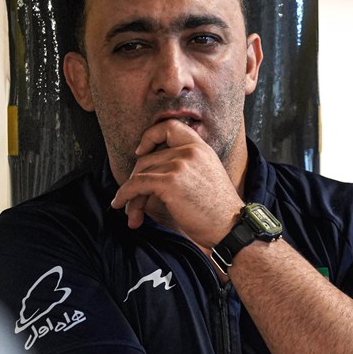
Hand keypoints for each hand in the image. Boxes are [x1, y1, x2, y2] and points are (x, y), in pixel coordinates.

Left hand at [110, 120, 242, 246]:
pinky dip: (125, 195)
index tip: (141, 152)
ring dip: (132, 196)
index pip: (169, 126)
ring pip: (140, 174)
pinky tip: (121, 205)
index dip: (150, 136)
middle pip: (148, 158)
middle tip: (133, 201)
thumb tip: (149, 173)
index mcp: (201, 148)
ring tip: (132, 215)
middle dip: (136, 181)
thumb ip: (185, 166)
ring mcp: (180, 164)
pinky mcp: (170, 182)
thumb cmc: (218, 211)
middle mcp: (190, 151)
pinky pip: (136, 185)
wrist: (231, 227)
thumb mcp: (206, 176)